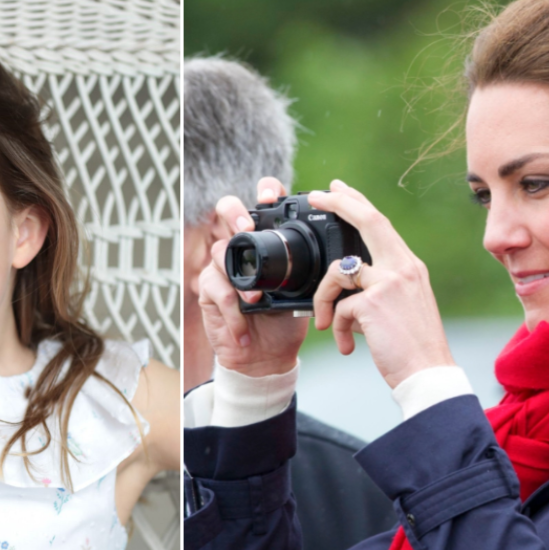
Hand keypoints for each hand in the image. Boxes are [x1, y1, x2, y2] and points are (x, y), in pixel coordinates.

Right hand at [197, 178, 308, 376]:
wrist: (267, 358)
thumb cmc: (287, 322)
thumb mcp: (307, 294)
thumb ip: (315, 272)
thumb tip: (339, 256)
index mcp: (268, 241)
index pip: (264, 203)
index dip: (265, 191)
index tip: (272, 198)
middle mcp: (243, 247)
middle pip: (227, 209)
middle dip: (234, 212)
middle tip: (246, 226)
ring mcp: (222, 267)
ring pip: (220, 251)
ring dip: (240, 279)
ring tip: (255, 301)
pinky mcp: (209, 290)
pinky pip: (216, 290)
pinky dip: (233, 312)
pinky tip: (244, 328)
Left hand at [309, 179, 454, 387]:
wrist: (427, 374)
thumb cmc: (412, 347)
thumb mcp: (401, 306)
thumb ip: (380, 288)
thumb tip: (349, 286)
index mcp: (409, 267)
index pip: (381, 224)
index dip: (358, 203)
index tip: (339, 188)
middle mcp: (403, 268)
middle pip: (368, 220)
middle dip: (339, 202)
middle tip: (316, 195)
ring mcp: (389, 282)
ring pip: (338, 271)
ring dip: (324, 299)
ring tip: (327, 323)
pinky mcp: (373, 303)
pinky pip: (339, 308)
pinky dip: (338, 328)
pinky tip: (348, 345)